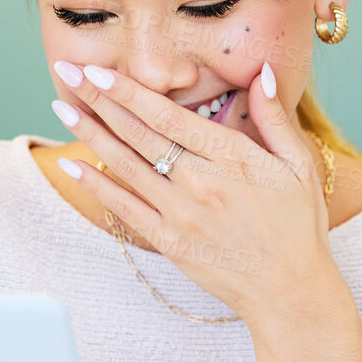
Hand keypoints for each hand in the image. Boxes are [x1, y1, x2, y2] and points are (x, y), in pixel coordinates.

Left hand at [50, 59, 336, 323]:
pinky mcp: (169, 242)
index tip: (101, 71)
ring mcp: (181, 214)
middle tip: (70, 72)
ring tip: (62, 107)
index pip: (169, 116)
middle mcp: (201, 182)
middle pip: (140, 134)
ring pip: (125, 165)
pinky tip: (72, 164)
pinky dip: (96, 185)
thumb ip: (276, 117)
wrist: (290, 291)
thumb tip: (261, 72)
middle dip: (100, 100)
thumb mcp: (299, 165)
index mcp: (232, 157)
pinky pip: (124, 208)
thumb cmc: (299, 226)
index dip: (130, 91)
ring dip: (90, 134)